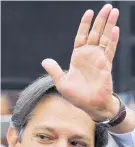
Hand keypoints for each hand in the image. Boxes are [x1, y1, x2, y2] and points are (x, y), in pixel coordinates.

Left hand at [42, 4, 119, 120]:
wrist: (91, 105)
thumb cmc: (77, 97)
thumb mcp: (62, 84)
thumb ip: (55, 71)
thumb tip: (45, 61)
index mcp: (77, 58)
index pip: (81, 37)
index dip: (84, 25)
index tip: (89, 12)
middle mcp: (88, 56)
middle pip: (95, 34)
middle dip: (100, 21)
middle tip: (107, 7)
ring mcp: (99, 60)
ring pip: (104, 39)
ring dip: (109, 26)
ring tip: (114, 12)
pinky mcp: (106, 65)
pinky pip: (110, 50)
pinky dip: (113, 40)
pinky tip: (115, 30)